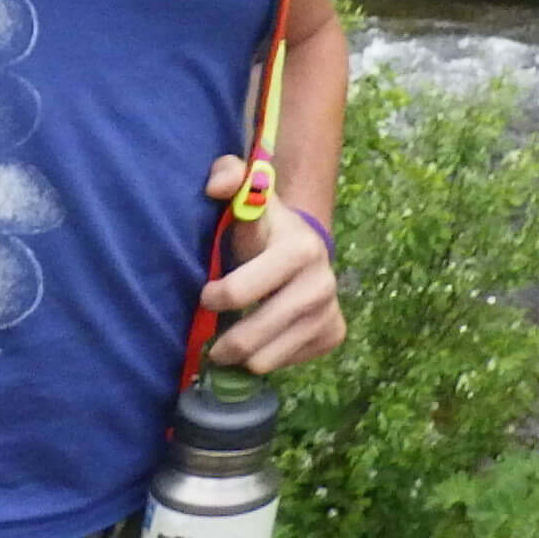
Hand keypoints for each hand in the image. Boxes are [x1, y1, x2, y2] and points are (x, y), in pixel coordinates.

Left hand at [197, 156, 345, 373]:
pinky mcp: (334, 334)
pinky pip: (289, 362)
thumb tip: (215, 187)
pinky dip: (268, 356)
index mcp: (298, 249)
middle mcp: (321, 284)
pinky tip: (262, 338)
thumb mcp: (246, 192)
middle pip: (256, 334)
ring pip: (270, 358)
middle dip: (224, 344)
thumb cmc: (262, 222)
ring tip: (231, 342)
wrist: (305, 245)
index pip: (241, 290)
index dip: (214, 297)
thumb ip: (227, 175)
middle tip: (210, 343)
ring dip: (244, 355)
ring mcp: (330, 312)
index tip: (204, 296)